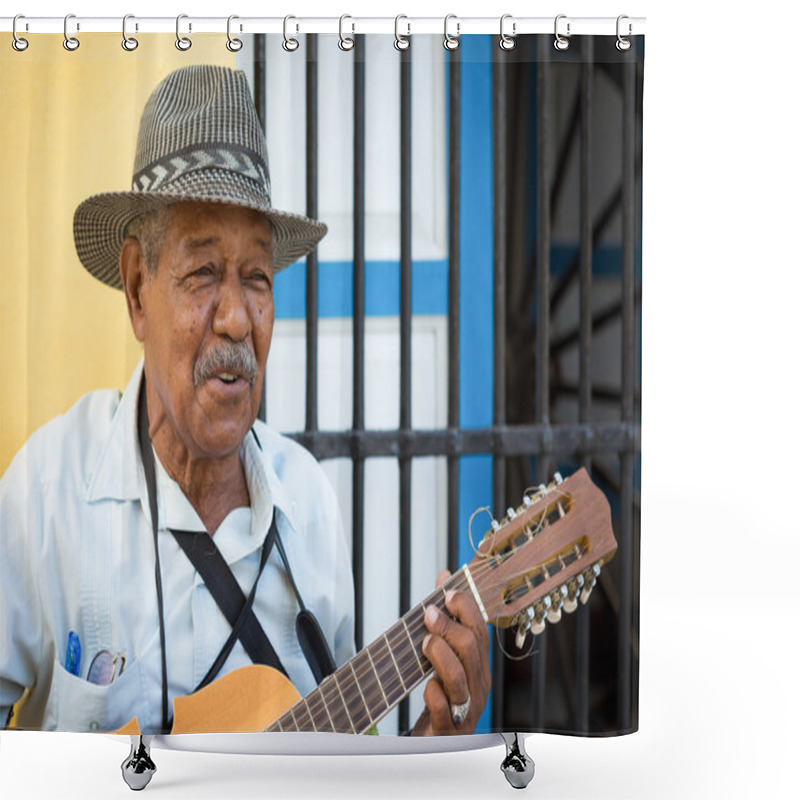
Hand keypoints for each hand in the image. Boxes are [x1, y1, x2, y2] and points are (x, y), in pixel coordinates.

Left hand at [411, 570, 490, 734]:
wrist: (434, 742)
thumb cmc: (440, 693)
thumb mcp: (444, 653)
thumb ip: (445, 616)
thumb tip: (444, 575)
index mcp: (478, 665)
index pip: (480, 631)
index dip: (466, 609)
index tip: (447, 592)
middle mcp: (477, 686)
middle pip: (471, 649)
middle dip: (449, 626)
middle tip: (427, 613)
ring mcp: (464, 708)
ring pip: (460, 678)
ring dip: (440, 655)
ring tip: (424, 643)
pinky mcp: (448, 729)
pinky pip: (444, 709)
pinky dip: (434, 694)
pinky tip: (425, 685)